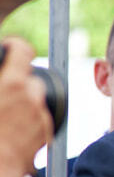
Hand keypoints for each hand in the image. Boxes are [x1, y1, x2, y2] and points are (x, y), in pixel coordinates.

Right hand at [0, 39, 50, 176]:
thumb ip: (1, 82)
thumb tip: (4, 79)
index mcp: (11, 85)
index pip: (23, 50)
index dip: (16, 45)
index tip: (11, 47)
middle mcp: (31, 97)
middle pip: (31, 78)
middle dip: (19, 82)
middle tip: (5, 90)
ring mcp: (41, 115)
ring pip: (37, 99)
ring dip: (26, 101)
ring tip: (7, 114)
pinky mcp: (46, 132)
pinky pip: (40, 118)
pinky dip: (30, 119)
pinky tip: (14, 128)